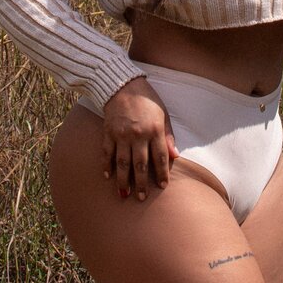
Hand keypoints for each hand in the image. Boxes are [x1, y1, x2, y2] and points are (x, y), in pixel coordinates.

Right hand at [102, 76, 179, 200]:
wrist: (123, 85)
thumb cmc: (147, 99)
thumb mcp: (163, 114)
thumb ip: (168, 135)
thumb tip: (176, 155)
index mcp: (154, 129)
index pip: (160, 157)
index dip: (162, 173)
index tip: (162, 186)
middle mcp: (138, 134)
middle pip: (140, 164)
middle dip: (142, 183)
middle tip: (142, 198)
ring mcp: (121, 134)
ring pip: (123, 162)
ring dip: (124, 180)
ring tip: (124, 194)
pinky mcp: (108, 132)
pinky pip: (107, 152)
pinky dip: (106, 165)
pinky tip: (107, 176)